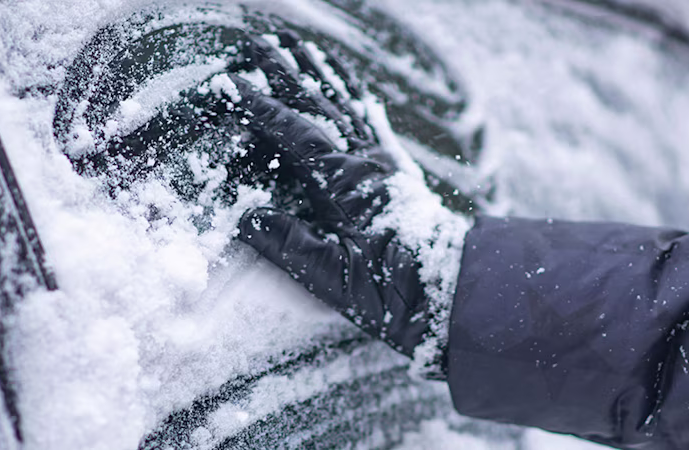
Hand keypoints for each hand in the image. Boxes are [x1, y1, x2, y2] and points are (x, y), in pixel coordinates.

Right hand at [220, 32, 445, 372]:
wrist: (455, 287)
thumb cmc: (396, 290)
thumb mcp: (334, 277)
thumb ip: (289, 245)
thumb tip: (246, 216)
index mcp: (346, 183)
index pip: (295, 133)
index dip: (262, 107)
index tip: (233, 84)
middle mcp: (366, 160)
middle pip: (320, 103)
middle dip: (286, 72)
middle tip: (259, 45)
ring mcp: (383, 159)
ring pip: (346, 102)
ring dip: (320, 72)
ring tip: (298, 45)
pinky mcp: (396, 166)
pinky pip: (372, 118)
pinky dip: (356, 93)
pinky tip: (349, 80)